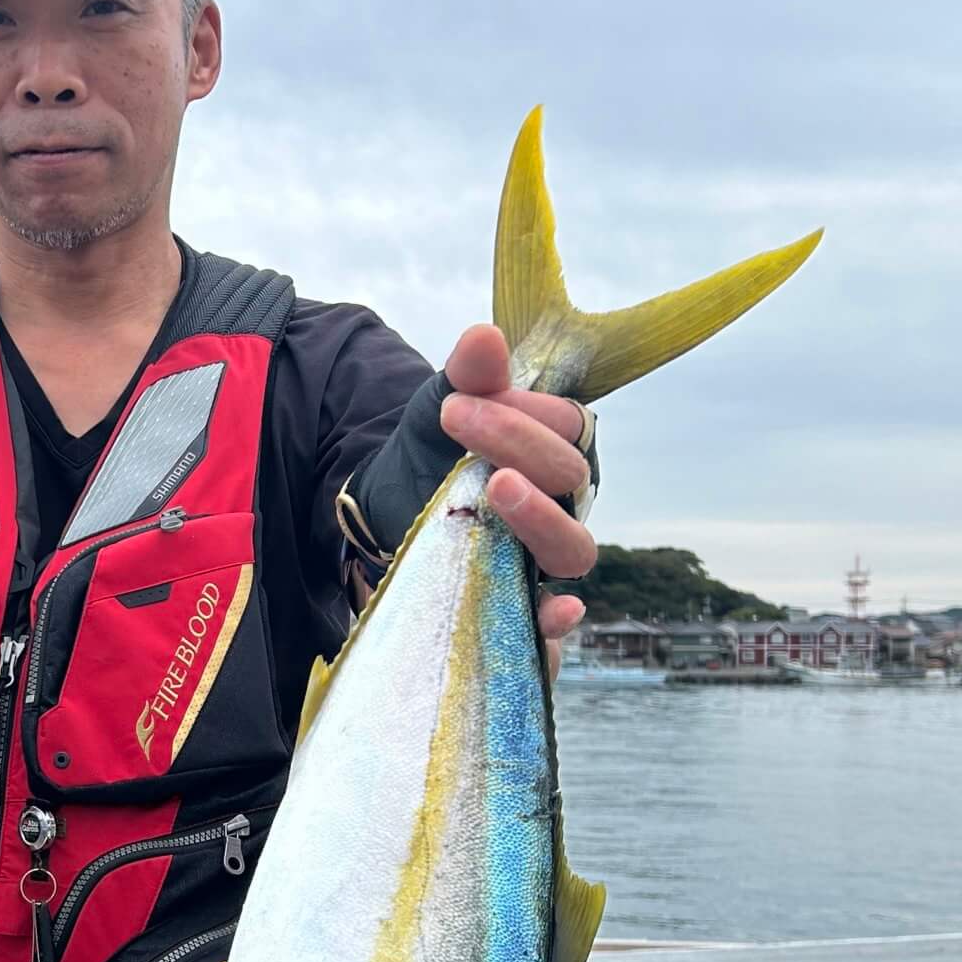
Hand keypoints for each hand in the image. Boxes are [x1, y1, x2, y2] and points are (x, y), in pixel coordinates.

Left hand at [438, 324, 595, 675]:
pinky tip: (555, 611)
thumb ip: (467, 376)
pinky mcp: (520, 608)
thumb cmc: (434, 454)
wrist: (389, 510)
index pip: (568, 427)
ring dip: (542, 518)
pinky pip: (553, 625)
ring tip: (498, 488)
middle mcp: (563, 505)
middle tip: (459, 421)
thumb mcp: (441, 410)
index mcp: (556, 451)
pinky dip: (559, 622)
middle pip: (570, 480)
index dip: (522, 412)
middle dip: (519, 445)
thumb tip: (485, 337)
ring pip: (573, 549)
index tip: (455, 402)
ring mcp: (544, 559)